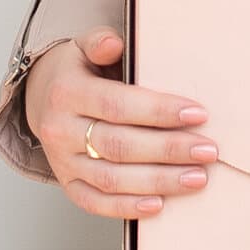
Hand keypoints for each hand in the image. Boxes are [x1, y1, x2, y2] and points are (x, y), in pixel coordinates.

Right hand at [25, 27, 217, 220]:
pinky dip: (127, 207)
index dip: (159, 112)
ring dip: (158, 181)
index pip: (117, 105)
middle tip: (208, 151)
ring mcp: (62, 161)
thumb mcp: (82, 46)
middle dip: (168, 150)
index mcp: (66, 93)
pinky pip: (95, 203)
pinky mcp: (68, 184)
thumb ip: (100, 42)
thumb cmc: (77, 72)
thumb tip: (114, 43)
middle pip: (119, 146)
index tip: (197, 115)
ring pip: (111, 179)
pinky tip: (159, 205)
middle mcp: (60, 130)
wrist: (42, 98)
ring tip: (197, 177)